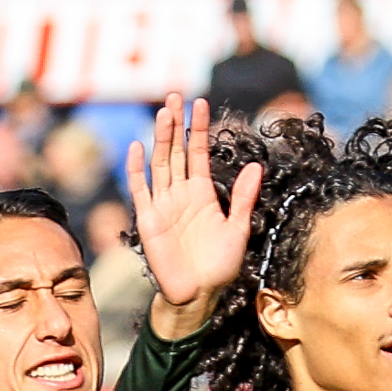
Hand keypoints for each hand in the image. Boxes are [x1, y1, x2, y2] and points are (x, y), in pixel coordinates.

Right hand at [125, 91, 262, 335]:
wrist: (198, 294)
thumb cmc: (219, 265)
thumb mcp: (239, 229)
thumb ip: (243, 198)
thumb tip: (255, 167)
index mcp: (202, 193)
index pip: (199, 153)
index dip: (199, 129)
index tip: (200, 103)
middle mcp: (181, 194)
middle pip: (176, 151)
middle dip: (176, 124)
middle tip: (175, 95)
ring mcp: (163, 205)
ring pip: (160, 164)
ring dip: (161, 138)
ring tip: (163, 112)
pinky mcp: (148, 219)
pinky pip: (140, 189)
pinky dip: (137, 169)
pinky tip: (137, 147)